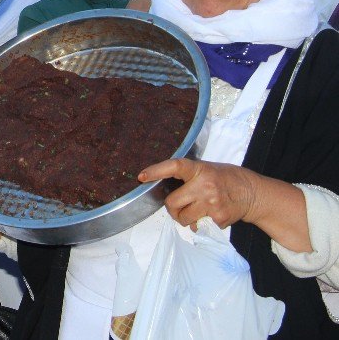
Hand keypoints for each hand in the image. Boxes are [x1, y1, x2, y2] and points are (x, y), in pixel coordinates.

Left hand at [138, 159, 258, 229]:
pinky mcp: (217, 219)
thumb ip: (188, 177)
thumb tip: (166, 193)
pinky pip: (197, 227)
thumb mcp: (207, 169)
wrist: (253, 193)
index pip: (175, 166)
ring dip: (184, 218)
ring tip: (195, 211)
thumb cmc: (225, 179)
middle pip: (172, 203)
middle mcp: (205, 186)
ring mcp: (211, 204)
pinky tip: (209, 216)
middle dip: (172, 208)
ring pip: (182, 218)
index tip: (142, 177)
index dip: (156, 171)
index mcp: (200, 169)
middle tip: (179, 206)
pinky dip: (199, 225)